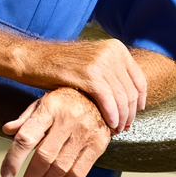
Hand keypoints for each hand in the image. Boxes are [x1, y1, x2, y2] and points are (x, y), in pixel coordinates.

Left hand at [0, 88, 111, 176]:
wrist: (101, 97)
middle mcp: (67, 120)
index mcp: (49, 108)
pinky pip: (79, 172)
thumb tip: (7, 130)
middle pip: (44, 156)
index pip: (27, 137)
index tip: (6, 173)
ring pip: (62, 167)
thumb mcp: (43, 102)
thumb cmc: (66, 102)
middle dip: (32, 176)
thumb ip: (25, 118)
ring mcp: (84, 133)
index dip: (14, 158)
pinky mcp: (98, 145)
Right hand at [21, 38, 146, 132]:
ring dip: (121, 118)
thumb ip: (111, 72)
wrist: (35, 59)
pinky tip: (109, 125)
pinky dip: (111, 116)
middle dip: (130, 113)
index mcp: (116, 47)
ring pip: (122, 98)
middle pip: (131, 91)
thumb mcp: (92, 62)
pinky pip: (108, 101)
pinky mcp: (90, 75)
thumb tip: (129, 96)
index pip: (139, 79)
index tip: (135, 113)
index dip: (140, 100)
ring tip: (117, 129)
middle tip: (125, 126)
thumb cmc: (60, 65)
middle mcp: (112, 52)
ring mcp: (101, 62)